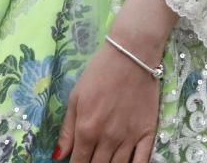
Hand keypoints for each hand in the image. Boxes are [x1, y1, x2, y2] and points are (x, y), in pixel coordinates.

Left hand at [55, 38, 160, 162]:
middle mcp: (108, 139)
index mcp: (87, 130)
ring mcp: (129, 138)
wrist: (132, 55)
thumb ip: (67, 130)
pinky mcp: (148, 133)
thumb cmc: (99, 73)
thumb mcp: (76, 97)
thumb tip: (58, 156)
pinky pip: (142, 161)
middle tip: (90, 161)